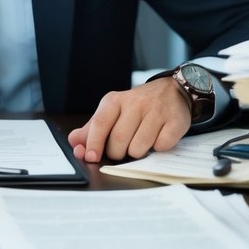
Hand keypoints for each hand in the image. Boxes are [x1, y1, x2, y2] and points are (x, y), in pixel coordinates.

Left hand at [67, 77, 191, 162]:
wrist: (172, 91)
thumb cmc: (138, 106)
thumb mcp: (113, 112)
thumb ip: (93, 128)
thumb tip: (74, 141)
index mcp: (115, 100)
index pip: (100, 124)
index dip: (94, 143)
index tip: (91, 157)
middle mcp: (135, 103)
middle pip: (118, 141)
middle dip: (117, 153)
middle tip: (123, 148)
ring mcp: (156, 112)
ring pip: (139, 147)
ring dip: (138, 152)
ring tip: (141, 141)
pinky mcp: (175, 121)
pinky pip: (161, 146)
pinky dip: (158, 148)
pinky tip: (157, 137)